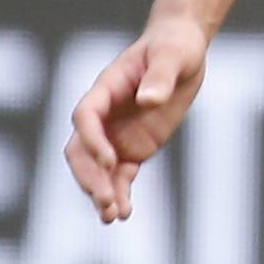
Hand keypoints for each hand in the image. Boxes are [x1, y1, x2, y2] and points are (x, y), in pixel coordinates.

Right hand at [66, 15, 209, 223]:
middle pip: (81, 150)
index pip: (85, 116)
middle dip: (90, 177)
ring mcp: (116, 134)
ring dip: (100, 192)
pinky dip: (119, 194)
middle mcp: (105, 115)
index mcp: (107, 87)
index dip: (93, 140)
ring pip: (96, 169)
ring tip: (112, 216)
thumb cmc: (174, 46)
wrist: (181, 51)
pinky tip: (124, 214)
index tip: (110, 161)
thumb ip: (160, 77)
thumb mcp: (173, 55)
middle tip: (107, 201)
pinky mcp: (132, 149)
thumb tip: (148, 101)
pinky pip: (119, 176)